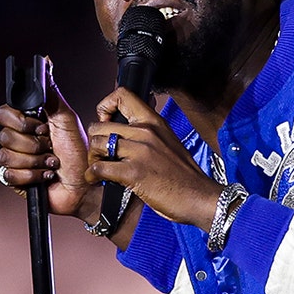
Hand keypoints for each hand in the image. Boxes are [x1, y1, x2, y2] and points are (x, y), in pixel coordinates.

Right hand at [0, 75, 100, 220]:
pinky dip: (33, 176)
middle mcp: (19, 140)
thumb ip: (52, 94)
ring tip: (53, 162)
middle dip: (34, 143)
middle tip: (51, 145)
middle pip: (4, 135)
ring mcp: (16, 161)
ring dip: (36, 160)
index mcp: (28, 123)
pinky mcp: (16, 180)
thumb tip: (46, 64)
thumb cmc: (80, 153)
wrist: (86, 185)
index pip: (3, 113)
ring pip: (6, 156)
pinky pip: (10, 174)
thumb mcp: (67, 119)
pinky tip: (46, 176)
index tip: (41, 125)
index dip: (20, 120)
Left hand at [86, 88, 221, 230]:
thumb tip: (129, 129)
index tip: (106, 123)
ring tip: (99, 170)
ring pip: (97, 144)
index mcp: (155, 122)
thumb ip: (149, 133)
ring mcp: (139, 151)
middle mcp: (146, 132)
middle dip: (95, 143)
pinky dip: (93, 176)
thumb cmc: (185, 176)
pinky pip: (99, 168)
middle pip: (100, 126)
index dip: (106, 107)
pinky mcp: (133, 172)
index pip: (122, 96)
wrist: (200, 197)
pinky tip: (99, 181)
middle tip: (101, 156)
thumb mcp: (169, 142)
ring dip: (93, 159)